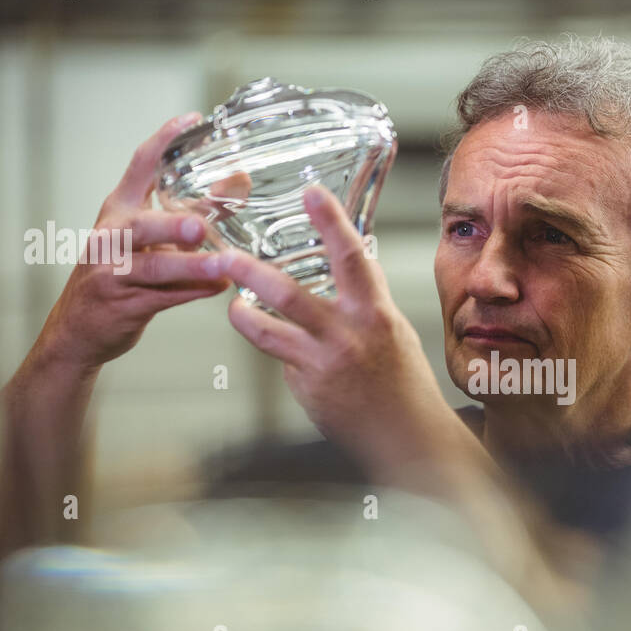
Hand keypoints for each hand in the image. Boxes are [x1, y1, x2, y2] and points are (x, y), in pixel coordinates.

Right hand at [34, 112, 231, 372]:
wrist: (79, 329)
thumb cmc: (121, 274)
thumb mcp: (152, 237)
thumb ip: (196, 213)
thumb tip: (239, 184)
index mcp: (118, 210)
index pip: (139, 166)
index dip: (163, 141)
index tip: (192, 119)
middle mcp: (111, 237)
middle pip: (139, 225)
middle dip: (170, 225)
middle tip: (199, 226)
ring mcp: (112, 273)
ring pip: (152, 267)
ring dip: (189, 267)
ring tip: (223, 266)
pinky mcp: (122, 306)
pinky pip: (160, 298)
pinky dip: (191, 293)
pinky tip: (217, 288)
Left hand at [216, 185, 460, 476]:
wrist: (406, 437)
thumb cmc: (404, 383)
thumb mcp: (395, 330)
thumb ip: (368, 297)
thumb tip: (353, 261)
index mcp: (374, 314)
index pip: (352, 257)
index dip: (331, 222)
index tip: (312, 193)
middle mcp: (347, 336)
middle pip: (288, 293)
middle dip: (250, 270)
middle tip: (224, 255)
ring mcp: (322, 364)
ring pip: (265, 330)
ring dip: (240, 313)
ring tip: (232, 303)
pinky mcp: (306, 389)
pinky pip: (280, 360)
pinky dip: (279, 351)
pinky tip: (289, 354)